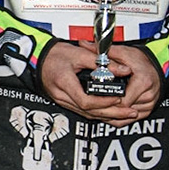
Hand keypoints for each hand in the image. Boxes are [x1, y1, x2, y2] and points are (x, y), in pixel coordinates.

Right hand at [40, 39, 160, 125]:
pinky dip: (98, 113)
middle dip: (112, 113)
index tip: (117, 98)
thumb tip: (123, 69)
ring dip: (107, 116)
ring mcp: (62, 100)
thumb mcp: (79, 53)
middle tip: (130, 112)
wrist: (38, 57)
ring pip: (86, 114)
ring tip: (126, 114)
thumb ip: (103, 62)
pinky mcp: (65, 102)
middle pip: (88, 111)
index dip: (103, 102)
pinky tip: (111, 113)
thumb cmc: (54, 55)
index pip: (85, 100)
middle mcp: (62, 95)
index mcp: (64, 82)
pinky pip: (83, 111)